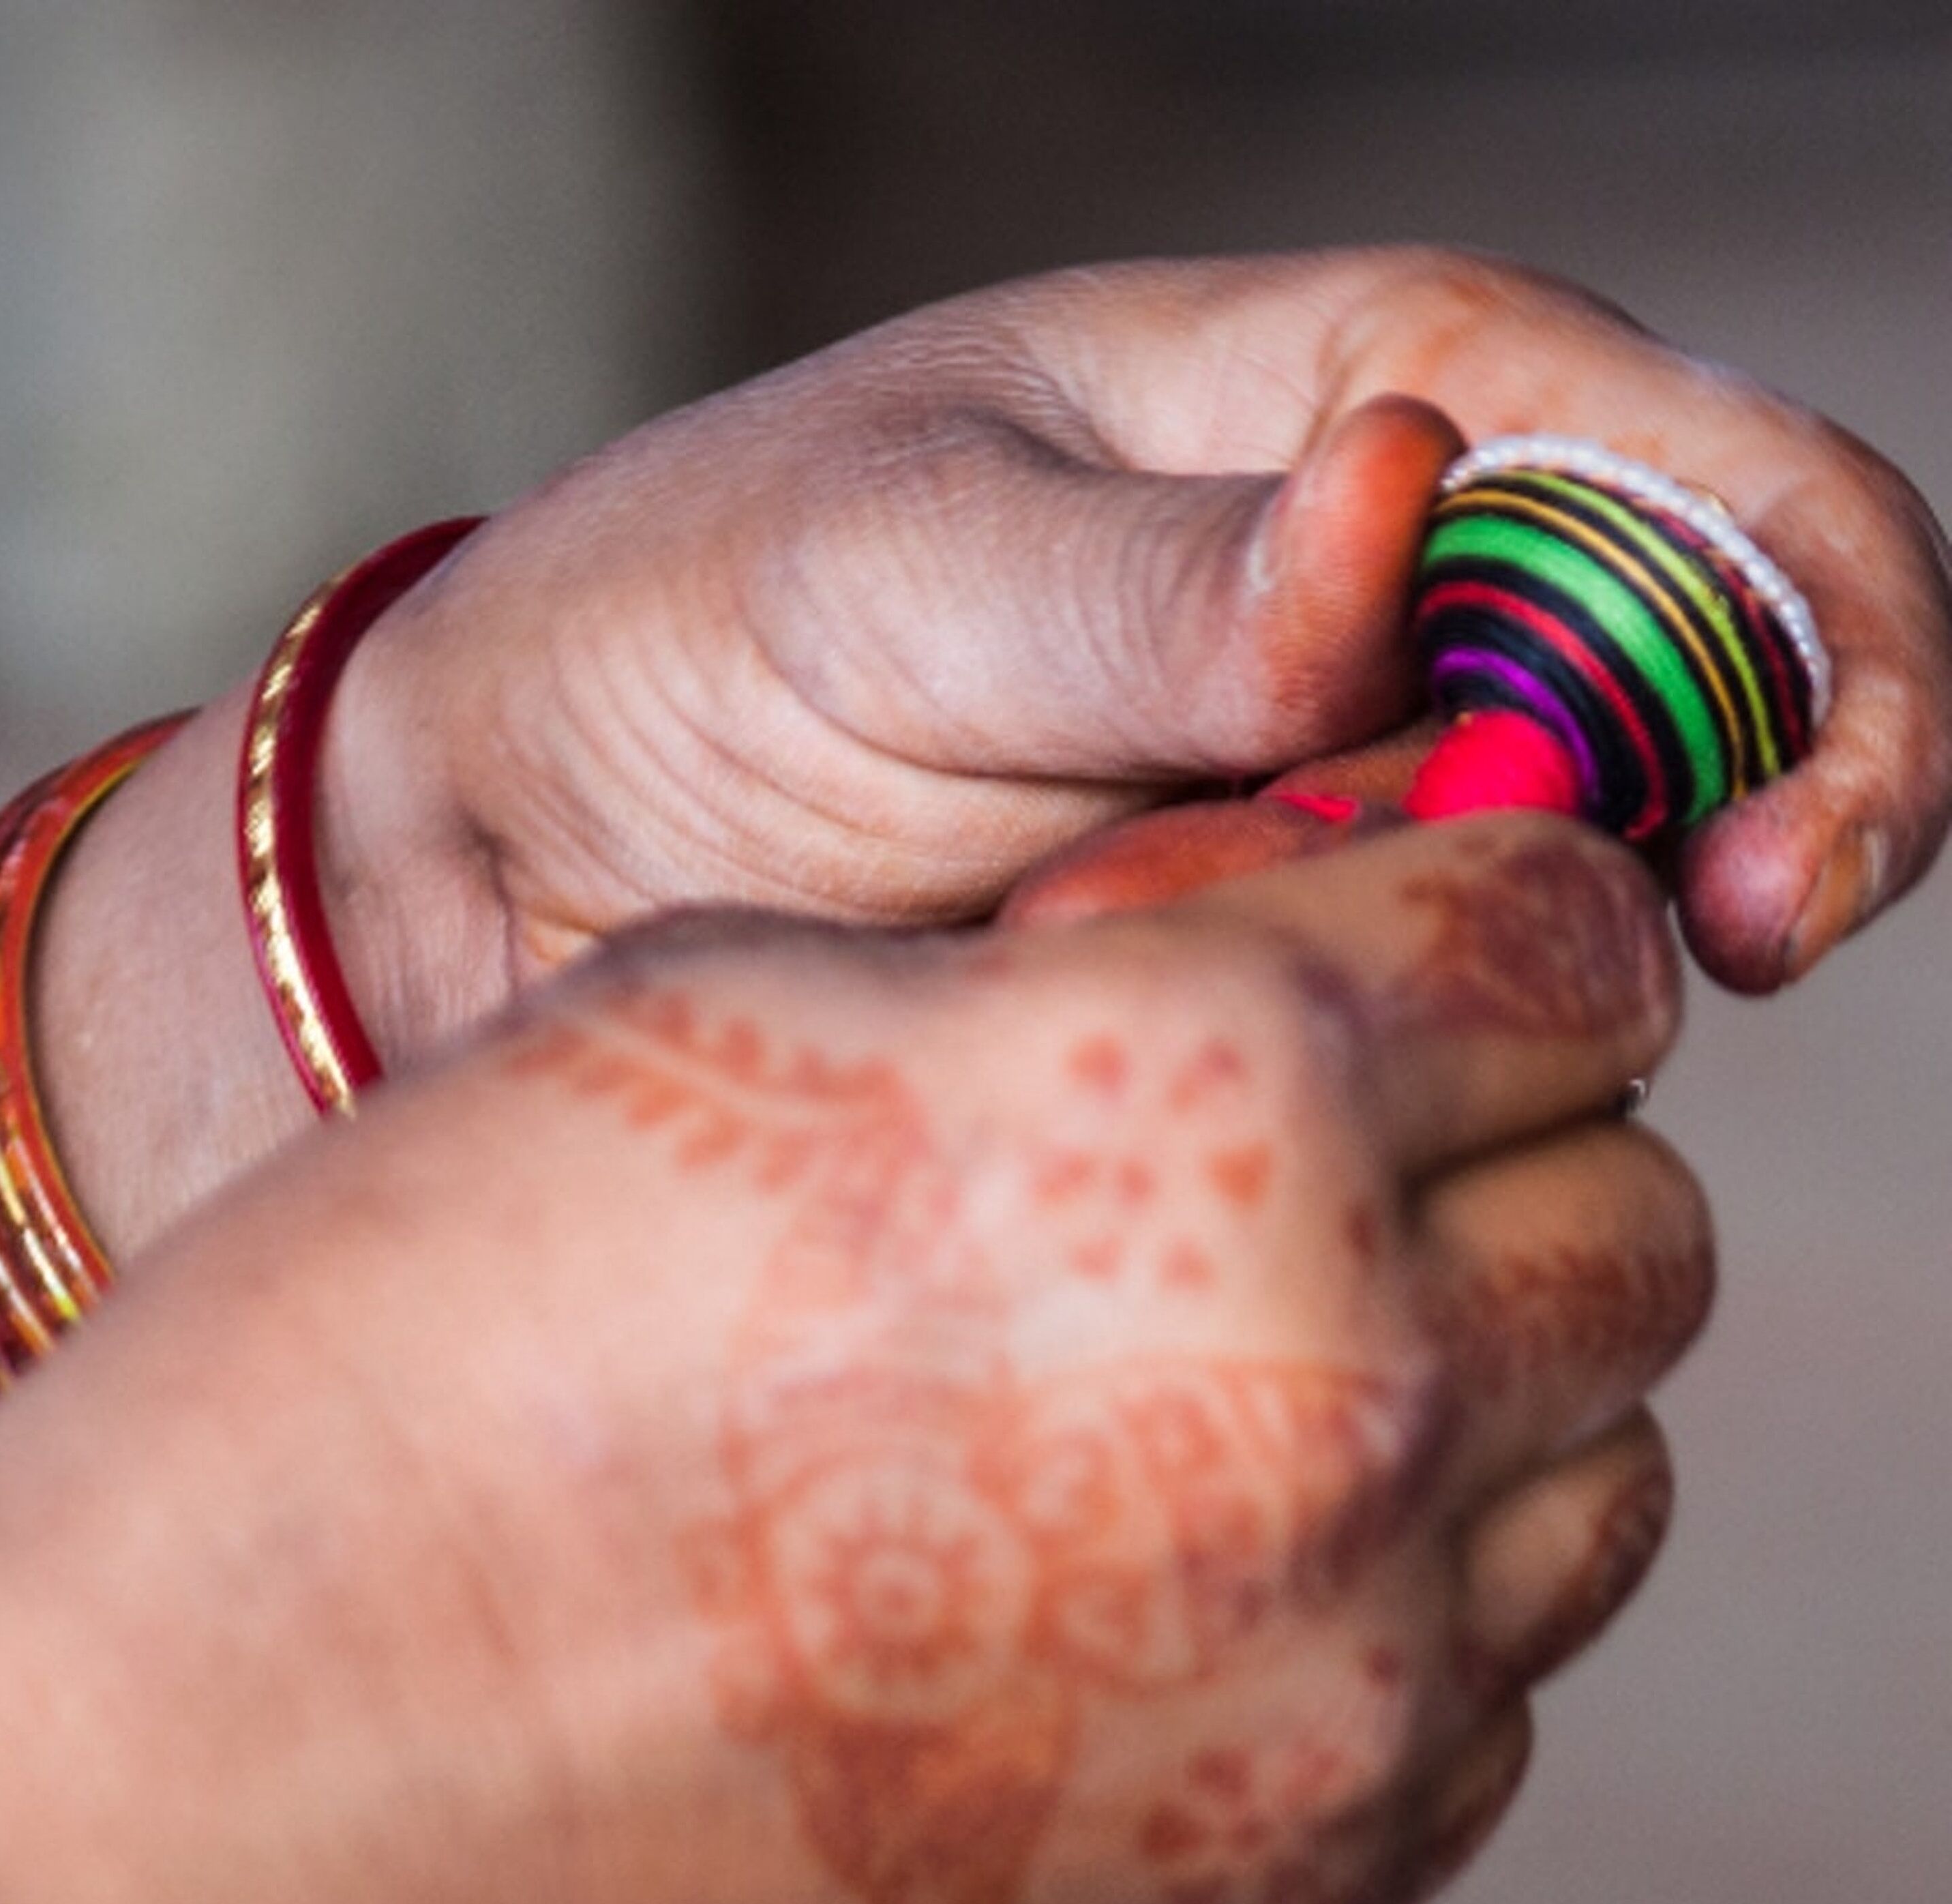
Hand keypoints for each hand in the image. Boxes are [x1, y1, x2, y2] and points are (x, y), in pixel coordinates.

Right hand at [0, 815, 1701, 1903]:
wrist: (235, 1760)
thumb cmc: (408, 1337)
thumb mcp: (728, 1010)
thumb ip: (1083, 979)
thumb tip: (1307, 982)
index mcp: (1211, 1096)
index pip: (1577, 936)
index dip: (1482, 928)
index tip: (1391, 969)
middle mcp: (1341, 1388)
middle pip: (1637, 1231)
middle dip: (1486, 1178)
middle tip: (1261, 1207)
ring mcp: (1334, 1685)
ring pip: (1594, 1490)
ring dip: (1451, 1425)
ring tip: (1178, 1424)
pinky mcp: (1279, 1902)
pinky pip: (1471, 1723)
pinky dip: (1360, 1652)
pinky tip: (1119, 1613)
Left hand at [349, 249, 1950, 1001]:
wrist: (489, 843)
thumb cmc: (671, 631)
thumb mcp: (879, 575)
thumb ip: (1142, 579)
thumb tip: (1400, 498)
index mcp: (1365, 400)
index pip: (1745, 504)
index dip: (1839, 670)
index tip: (1775, 866)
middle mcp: (1409, 601)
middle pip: (1736, 734)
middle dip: (1721, 866)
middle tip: (1634, 993)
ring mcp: (1347, 802)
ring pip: (1574, 930)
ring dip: (1446, 994)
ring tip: (1182, 980)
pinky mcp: (1267, 980)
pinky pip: (1415, 1059)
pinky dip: (1343, 1093)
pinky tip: (1206, 1100)